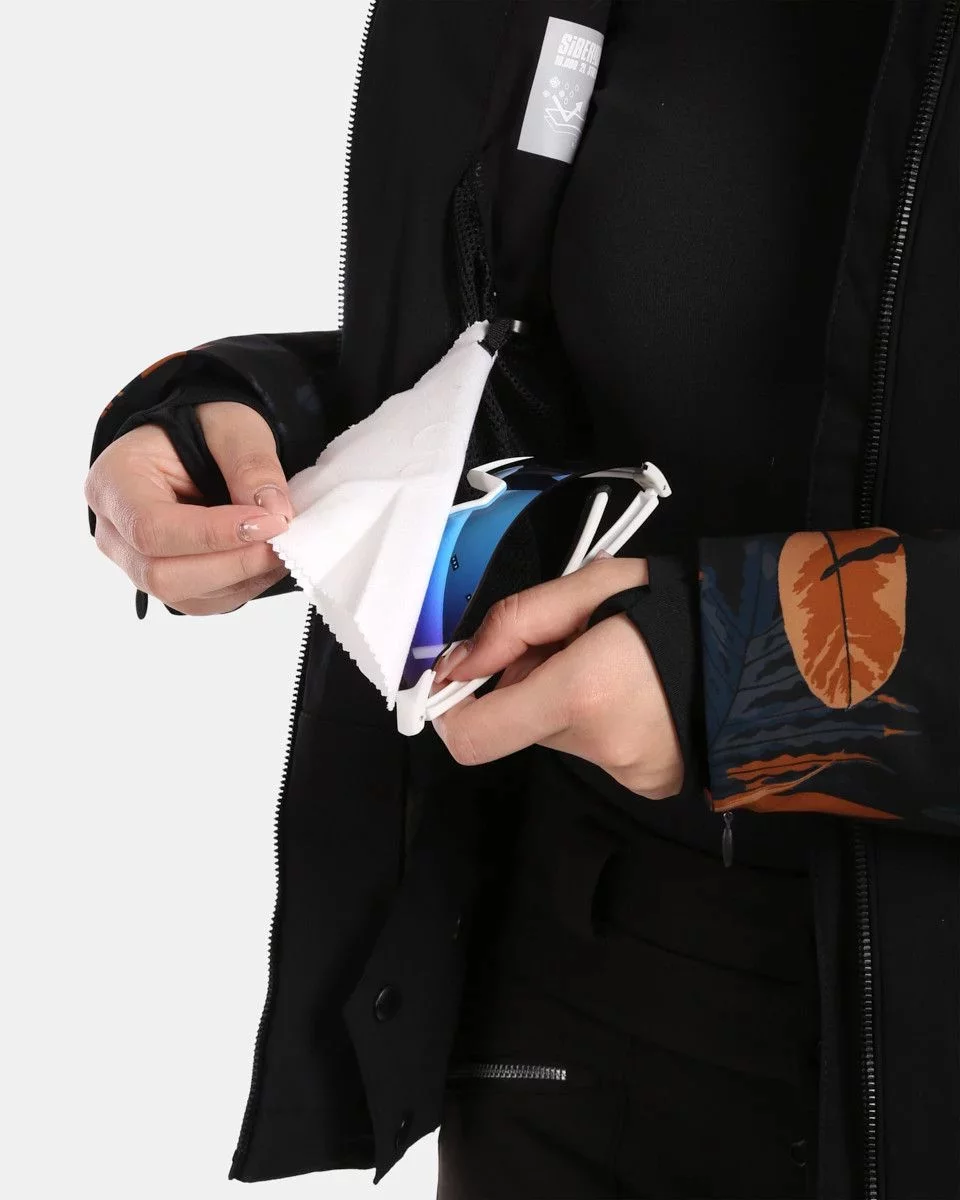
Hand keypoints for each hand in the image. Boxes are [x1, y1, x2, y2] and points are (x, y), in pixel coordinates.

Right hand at [85, 401, 292, 614]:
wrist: (201, 444)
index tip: (270, 523)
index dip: (213, 534)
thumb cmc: (204, 428)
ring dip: (243, 578)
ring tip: (281, 546)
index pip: (151, 528)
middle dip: (232, 564)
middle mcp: (114, 531)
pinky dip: (244, 586)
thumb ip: (252, 464)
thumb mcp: (232, 427)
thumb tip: (275, 512)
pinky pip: (205, 602)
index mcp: (113, 482)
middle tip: (282, 541)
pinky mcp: (169, 584)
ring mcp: (136, 564)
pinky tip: (267, 560)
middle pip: (162, 574)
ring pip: (186, 596)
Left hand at [431, 557, 683, 799]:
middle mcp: (599, 747)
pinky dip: (602, 724)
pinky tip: (641, 694)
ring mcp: (628, 774)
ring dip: (567, 703)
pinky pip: (597, 752)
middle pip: (519, 724)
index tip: (464, 679)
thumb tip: (456, 666)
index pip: (473, 737)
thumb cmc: (674, 605)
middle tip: (575, 645)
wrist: (767, 646)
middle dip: (529, 685)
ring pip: (559, 736)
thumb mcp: (591, 583)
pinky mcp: (650, 785)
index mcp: (580, 694)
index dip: (452, 709)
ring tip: (618, 666)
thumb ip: (513, 623)